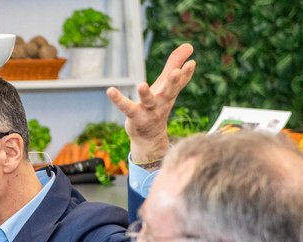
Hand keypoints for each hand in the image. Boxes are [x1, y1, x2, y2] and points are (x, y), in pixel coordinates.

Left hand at [107, 43, 195, 163]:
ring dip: (145, 93)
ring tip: (141, 85)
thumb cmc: (158, 104)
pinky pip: (126, 107)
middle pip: (169, 91)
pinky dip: (118, 100)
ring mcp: (148, 111)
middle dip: (173, 82)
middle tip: (176, 72)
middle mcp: (161, 102)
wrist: (150, 136)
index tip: (191, 63)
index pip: (180, 82)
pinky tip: (110, 90)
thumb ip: (175, 64)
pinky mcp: (134, 116)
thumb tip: (189, 45)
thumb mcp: (166, 85)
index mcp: (169, 93)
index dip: (186, 73)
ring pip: (148, 101)